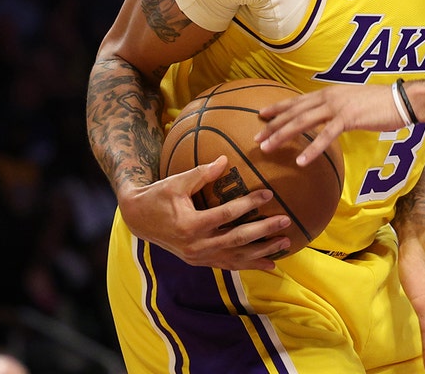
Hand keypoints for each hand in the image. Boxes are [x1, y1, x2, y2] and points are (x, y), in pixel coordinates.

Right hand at [117, 156, 291, 269]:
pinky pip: (229, 265)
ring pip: (236, 257)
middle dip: (263, 232)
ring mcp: (198, 257)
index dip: (248, 205)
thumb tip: (225, 160)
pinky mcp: (201, 261)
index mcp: (189, 225)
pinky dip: (250, 264)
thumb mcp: (176, 182)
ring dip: (262, 252)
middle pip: (236, 240)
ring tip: (285, 243)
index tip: (268, 193)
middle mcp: (195, 245)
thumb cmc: (158, 196)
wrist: (139, 219)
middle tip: (285, 221)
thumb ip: (201, 173)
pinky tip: (270, 264)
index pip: (225, 215)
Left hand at [257, 84, 395, 165]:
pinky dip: (312, 148)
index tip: (261, 115)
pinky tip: (301, 160)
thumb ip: (338, 108)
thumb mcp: (353, 101)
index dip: (278, 108)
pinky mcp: (348, 118)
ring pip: (303, 121)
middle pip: (295, 112)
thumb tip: (329, 118)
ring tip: (267, 147)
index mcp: (329, 92)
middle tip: (256, 137)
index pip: (298, 101)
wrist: (401, 100)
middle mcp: (329, 96)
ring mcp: (337, 106)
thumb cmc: (381, 103)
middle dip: (273, 125)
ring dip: (283, 135)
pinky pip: (325, 136)